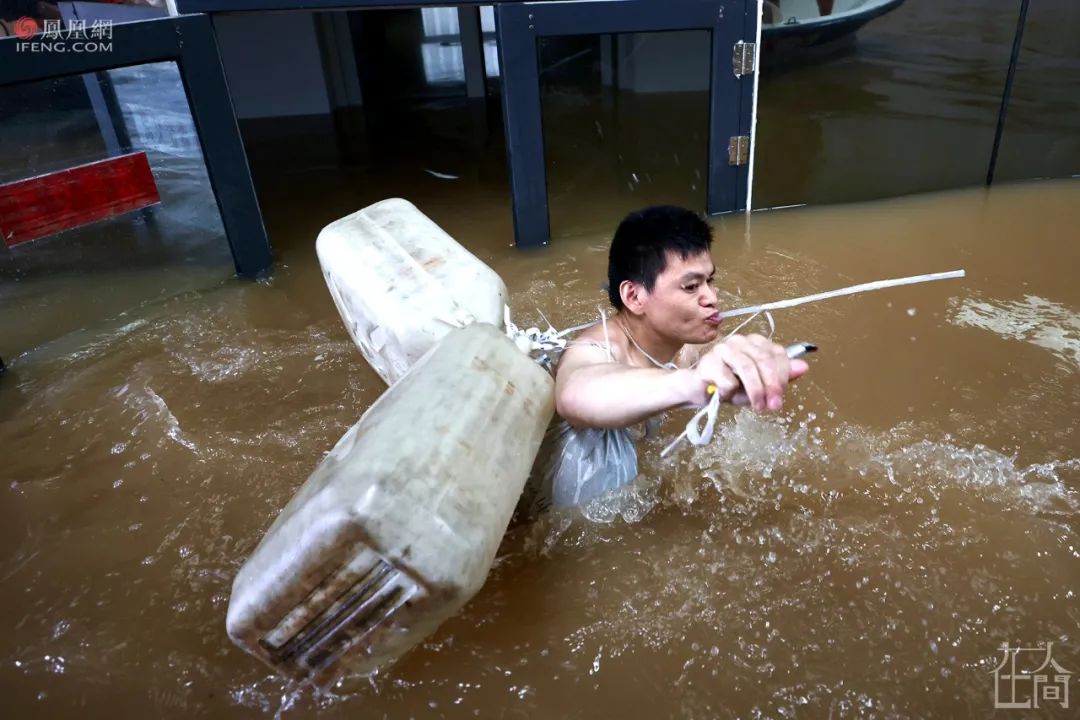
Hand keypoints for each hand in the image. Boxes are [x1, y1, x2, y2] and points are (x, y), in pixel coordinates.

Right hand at [690, 334, 808, 410]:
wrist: (698, 391)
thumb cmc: (729, 388)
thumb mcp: (760, 387)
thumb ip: (781, 378)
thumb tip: (803, 367)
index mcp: (755, 343)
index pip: (777, 353)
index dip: (783, 376)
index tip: (780, 397)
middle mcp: (740, 341)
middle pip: (763, 359)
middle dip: (772, 384)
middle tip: (774, 405)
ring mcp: (723, 348)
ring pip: (747, 367)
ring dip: (755, 390)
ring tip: (758, 406)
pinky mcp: (708, 361)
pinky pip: (727, 379)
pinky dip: (730, 392)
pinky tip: (725, 396)